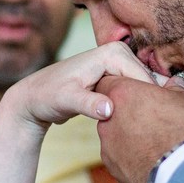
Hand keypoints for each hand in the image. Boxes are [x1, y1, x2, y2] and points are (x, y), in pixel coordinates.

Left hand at [3, 42, 153, 132]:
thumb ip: (88, 104)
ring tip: (137, 127)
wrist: (34, 97)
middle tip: (143, 129)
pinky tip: (130, 122)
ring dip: (143, 106)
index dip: (148, 103)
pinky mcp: (117, 75)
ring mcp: (119, 63)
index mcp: (113, 53)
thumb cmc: (47, 96)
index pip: (146, 80)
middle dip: (147, 104)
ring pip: (144, 89)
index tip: (148, 126)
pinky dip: (136, 105)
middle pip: (148, 83)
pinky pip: (135, 92)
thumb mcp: (67, 101)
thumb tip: (108, 110)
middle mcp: (120, 52)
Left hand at [95, 75, 183, 182]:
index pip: (109, 83)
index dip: (124, 87)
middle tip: (152, 119)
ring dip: (130, 136)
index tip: (141, 94)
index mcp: (124, 95)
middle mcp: (109, 119)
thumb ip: (175, 90)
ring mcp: (108, 146)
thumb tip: (175, 85)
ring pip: (115, 135)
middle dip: (128, 113)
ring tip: (156, 143)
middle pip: (111, 111)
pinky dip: (131, 157)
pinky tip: (152, 161)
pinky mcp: (113, 168)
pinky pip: (120, 157)